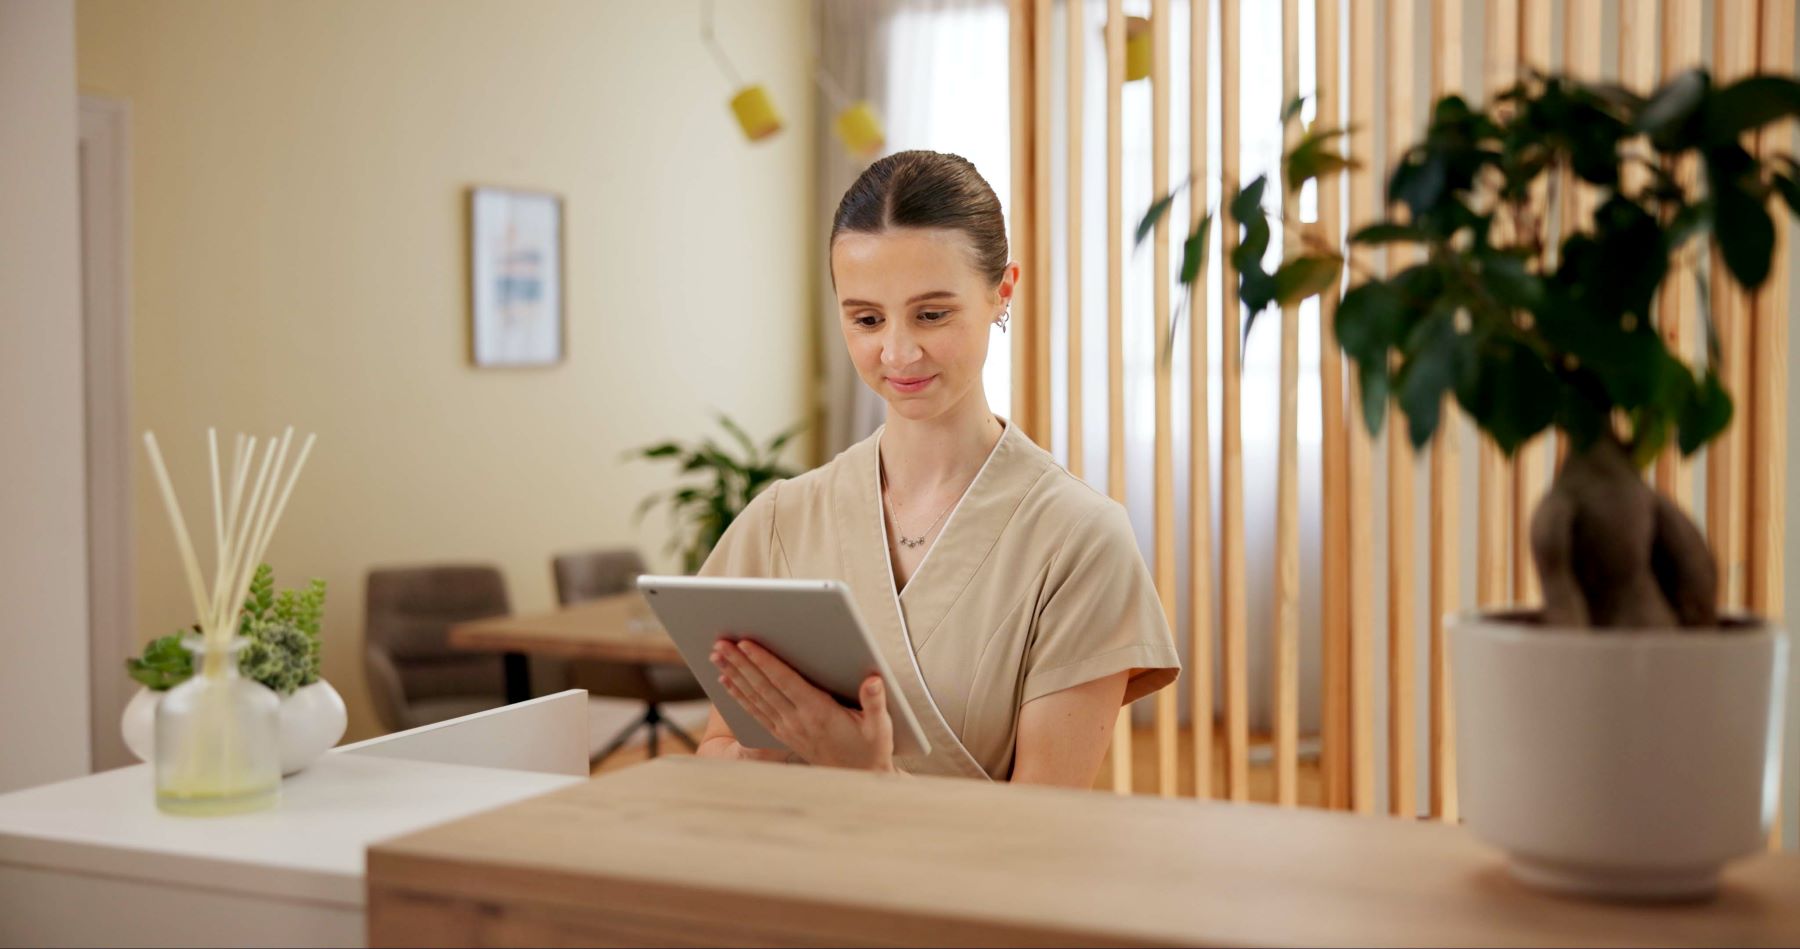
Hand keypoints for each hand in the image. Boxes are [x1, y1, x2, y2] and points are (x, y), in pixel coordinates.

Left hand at [711, 638, 894, 772]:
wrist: (858, 778)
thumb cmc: (869, 748)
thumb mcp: (880, 726)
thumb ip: (875, 701)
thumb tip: (873, 680)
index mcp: (818, 713)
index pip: (785, 681)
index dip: (764, 662)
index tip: (746, 644)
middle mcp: (797, 720)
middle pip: (762, 686)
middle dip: (740, 663)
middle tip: (720, 643)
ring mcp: (787, 728)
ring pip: (754, 697)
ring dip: (734, 675)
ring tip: (716, 656)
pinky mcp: (783, 734)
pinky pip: (755, 712)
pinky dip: (738, 695)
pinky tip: (725, 682)